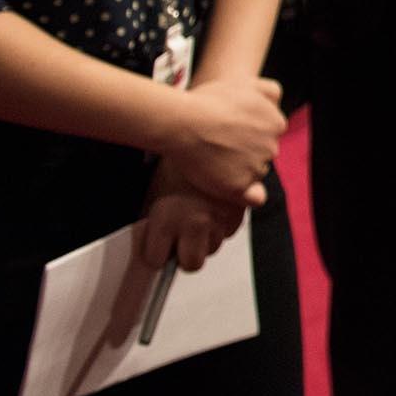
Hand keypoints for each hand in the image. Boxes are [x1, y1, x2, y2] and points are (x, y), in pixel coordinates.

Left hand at [132, 157, 249, 276]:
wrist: (204, 131)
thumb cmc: (177, 158)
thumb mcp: (155, 191)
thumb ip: (154, 221)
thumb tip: (153, 239)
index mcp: (168, 219)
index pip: (155, 259)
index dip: (153, 250)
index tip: (154, 244)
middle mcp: (196, 222)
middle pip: (191, 264)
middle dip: (184, 255)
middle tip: (178, 241)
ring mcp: (222, 217)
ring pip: (214, 247)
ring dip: (205, 237)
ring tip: (197, 214)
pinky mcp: (242, 210)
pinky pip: (231, 230)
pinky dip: (223, 222)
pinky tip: (214, 205)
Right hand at [158, 74, 285, 207]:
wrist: (183, 121)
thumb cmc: (208, 100)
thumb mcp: (245, 83)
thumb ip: (269, 92)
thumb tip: (277, 104)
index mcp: (276, 123)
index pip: (269, 135)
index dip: (249, 135)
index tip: (230, 132)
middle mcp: (272, 147)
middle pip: (263, 155)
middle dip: (246, 152)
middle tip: (219, 146)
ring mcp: (256, 168)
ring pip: (254, 174)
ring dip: (239, 171)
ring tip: (213, 159)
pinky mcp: (239, 187)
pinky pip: (252, 198)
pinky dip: (242, 194)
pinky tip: (226, 185)